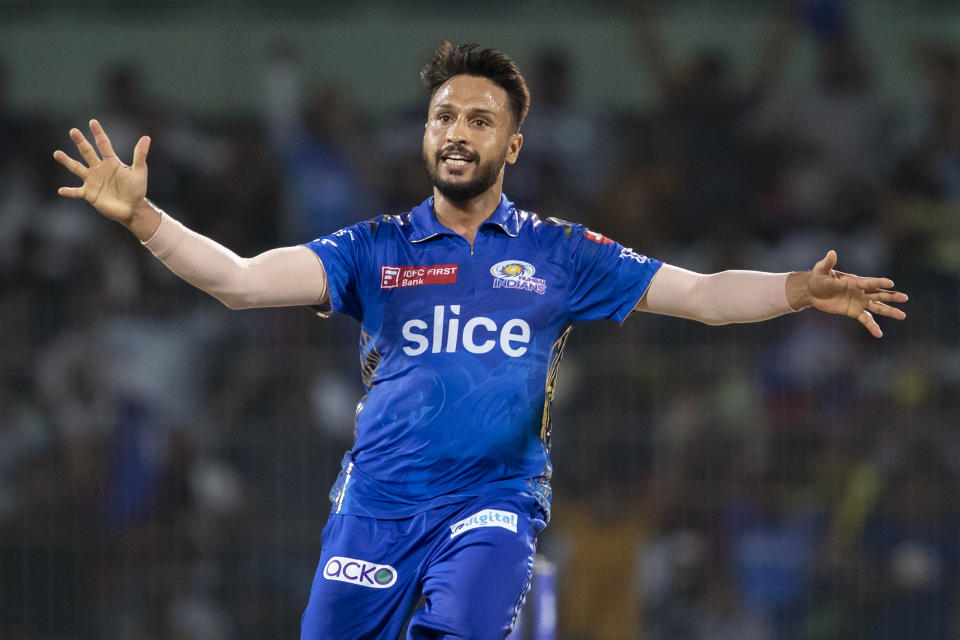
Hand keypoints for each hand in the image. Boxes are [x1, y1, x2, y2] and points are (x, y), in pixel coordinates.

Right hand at [53, 119, 150, 224]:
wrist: (132, 208)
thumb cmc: (136, 189)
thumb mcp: (139, 172)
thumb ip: (140, 155)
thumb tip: (146, 137)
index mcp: (111, 162)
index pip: (103, 145)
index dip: (98, 133)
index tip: (93, 122)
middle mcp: (99, 169)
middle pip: (88, 152)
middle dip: (81, 142)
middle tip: (73, 131)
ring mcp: (92, 181)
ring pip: (77, 168)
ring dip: (67, 161)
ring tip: (57, 153)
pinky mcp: (89, 194)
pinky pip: (76, 192)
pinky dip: (69, 192)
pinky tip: (61, 190)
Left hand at [788, 250, 907, 337]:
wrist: (813, 291)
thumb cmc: (818, 277)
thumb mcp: (821, 270)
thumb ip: (828, 263)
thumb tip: (831, 253)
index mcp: (855, 281)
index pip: (869, 282)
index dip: (879, 282)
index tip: (891, 283)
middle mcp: (860, 291)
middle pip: (879, 294)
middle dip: (891, 296)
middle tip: (905, 298)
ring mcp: (859, 301)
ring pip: (877, 307)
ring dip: (889, 311)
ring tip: (902, 316)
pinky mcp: (854, 311)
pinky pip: (865, 319)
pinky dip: (872, 326)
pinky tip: (879, 334)